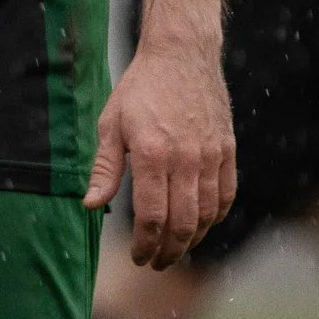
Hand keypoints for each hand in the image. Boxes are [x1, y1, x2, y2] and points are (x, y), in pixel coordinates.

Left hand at [87, 38, 235, 268]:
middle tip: (156, 263)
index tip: (138, 257)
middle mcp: (187, 160)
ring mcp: (212, 157)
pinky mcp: (228, 151)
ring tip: (175, 250)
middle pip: (183, 223)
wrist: (181, 56)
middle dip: (168, 250)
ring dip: (192, 240)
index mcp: (153, 155)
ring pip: (208, 215)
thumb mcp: (110, 124)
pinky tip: (201, 226)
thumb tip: (90, 205)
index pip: (152, 216)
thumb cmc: (140, 89)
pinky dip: (215, 218)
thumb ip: (104, 169)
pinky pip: (226, 195)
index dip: (145, 244)